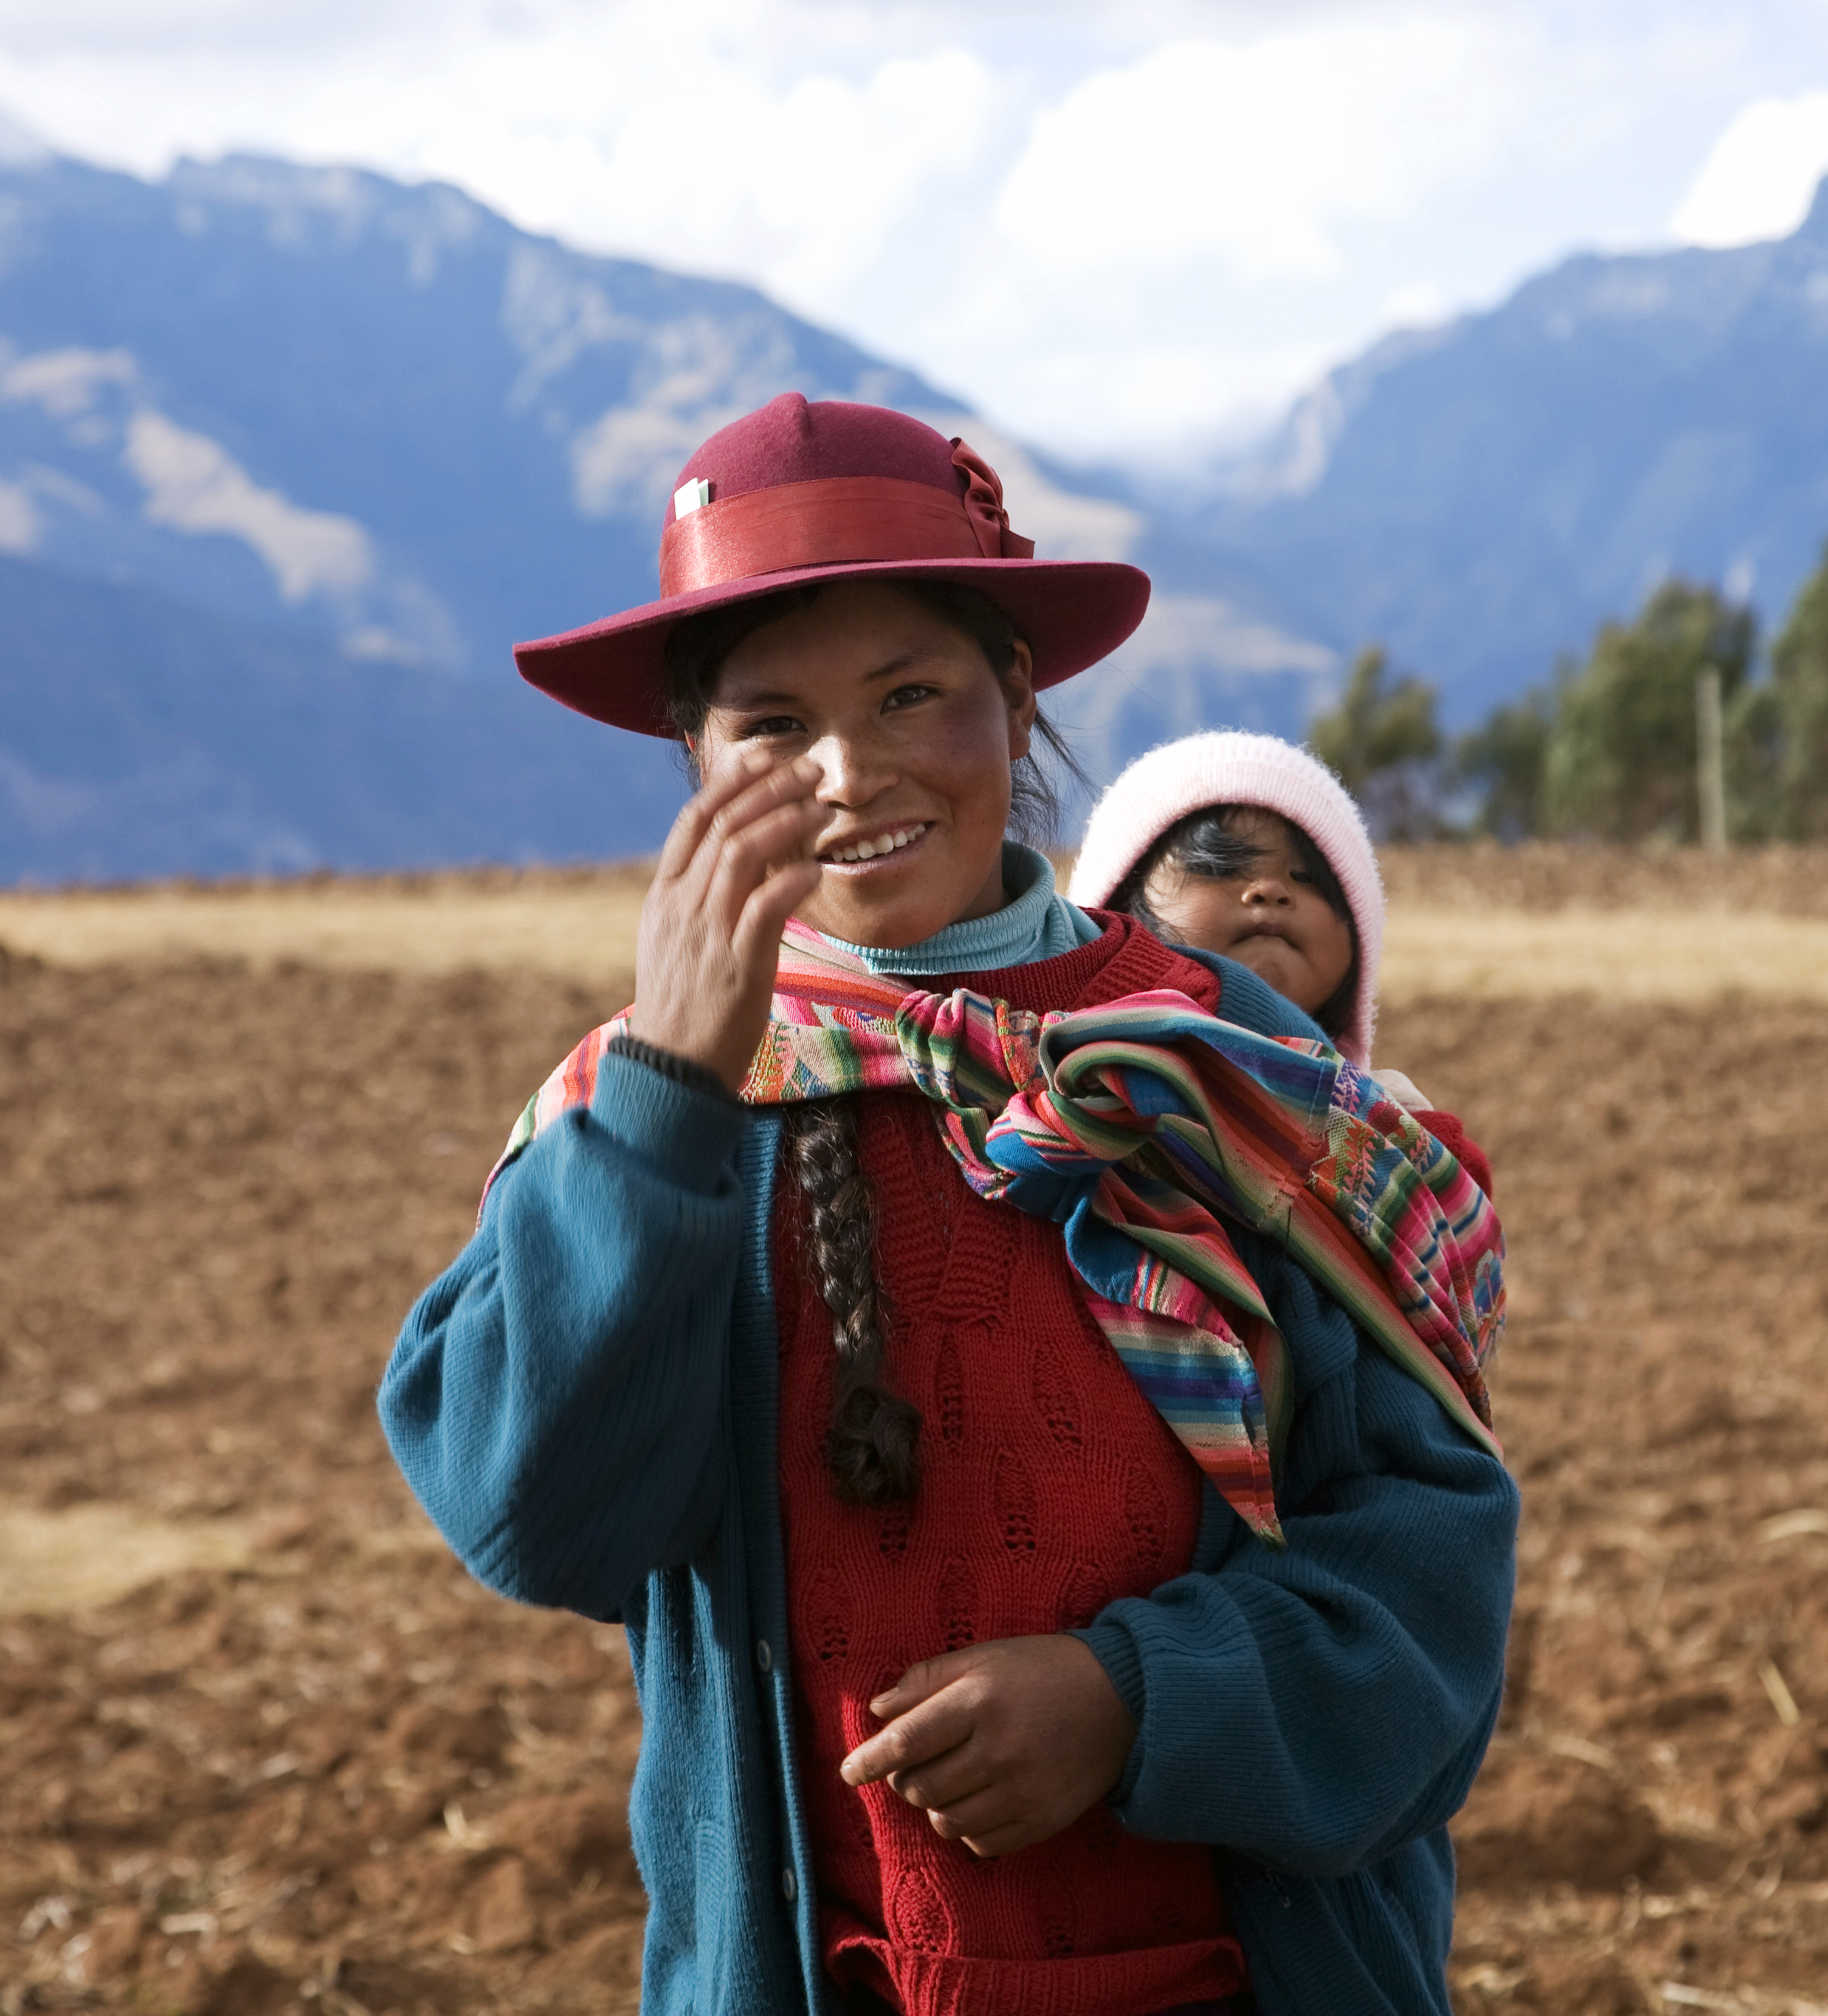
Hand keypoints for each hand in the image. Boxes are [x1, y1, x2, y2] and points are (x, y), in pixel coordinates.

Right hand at [628, 749, 823, 1091]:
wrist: (672, 1067)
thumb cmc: (685, 1004)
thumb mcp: (678, 939)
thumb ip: (702, 896)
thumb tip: (738, 857)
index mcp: (665, 894)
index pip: (694, 819)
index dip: (731, 782)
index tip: (765, 755)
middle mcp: (681, 904)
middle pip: (724, 824)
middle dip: (769, 788)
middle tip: (810, 768)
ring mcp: (707, 932)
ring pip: (742, 854)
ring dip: (785, 822)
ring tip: (822, 808)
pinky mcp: (736, 964)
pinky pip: (765, 907)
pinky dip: (793, 879)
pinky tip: (819, 866)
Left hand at [839, 1635, 1135, 1859]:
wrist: (1122, 1701)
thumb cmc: (1042, 1670)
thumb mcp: (984, 1656)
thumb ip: (928, 1679)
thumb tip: (878, 1711)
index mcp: (980, 1701)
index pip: (905, 1741)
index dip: (868, 1759)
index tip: (847, 1772)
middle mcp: (998, 1751)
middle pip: (919, 1787)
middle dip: (904, 1777)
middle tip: (917, 1758)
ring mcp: (1021, 1792)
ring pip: (945, 1820)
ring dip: (934, 1803)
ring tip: (952, 1776)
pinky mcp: (1040, 1822)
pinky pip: (979, 1843)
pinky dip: (966, 1827)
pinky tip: (979, 1797)